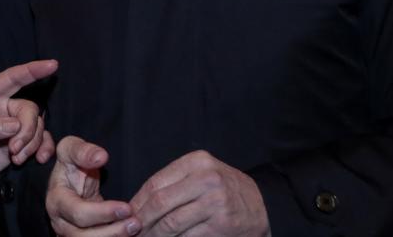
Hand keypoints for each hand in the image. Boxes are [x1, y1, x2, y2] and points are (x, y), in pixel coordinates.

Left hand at [0, 59, 57, 185]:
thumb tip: (15, 125)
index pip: (12, 78)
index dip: (32, 70)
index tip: (52, 65)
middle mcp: (3, 109)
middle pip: (30, 109)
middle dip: (27, 129)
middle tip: (14, 149)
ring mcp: (12, 128)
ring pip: (37, 127)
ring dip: (32, 143)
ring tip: (17, 158)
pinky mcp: (18, 145)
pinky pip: (40, 142)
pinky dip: (43, 149)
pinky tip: (39, 159)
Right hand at [46, 136, 139, 235]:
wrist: (70, 180)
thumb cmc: (71, 164)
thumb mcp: (71, 149)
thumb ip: (83, 150)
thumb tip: (100, 156)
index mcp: (57, 200)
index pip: (78, 212)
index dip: (102, 213)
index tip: (126, 207)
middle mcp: (61, 222)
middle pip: (83, 236)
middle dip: (112, 231)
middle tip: (136, 222)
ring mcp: (69, 234)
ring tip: (134, 227)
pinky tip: (128, 233)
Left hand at [130, 150, 268, 236]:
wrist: (265, 206)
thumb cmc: (225, 190)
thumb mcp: (203, 173)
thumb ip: (175, 183)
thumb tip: (138, 204)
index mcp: (198, 162)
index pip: (156, 183)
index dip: (137, 201)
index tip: (127, 214)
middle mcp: (207, 179)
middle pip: (159, 203)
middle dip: (141, 220)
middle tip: (132, 231)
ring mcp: (215, 203)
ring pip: (170, 223)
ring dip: (153, 234)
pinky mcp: (221, 226)